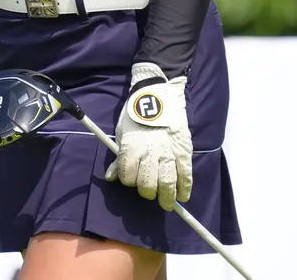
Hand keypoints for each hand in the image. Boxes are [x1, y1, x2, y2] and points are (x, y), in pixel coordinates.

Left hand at [104, 62, 192, 210]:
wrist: (157, 95)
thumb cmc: (134, 115)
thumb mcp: (121, 133)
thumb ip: (119, 158)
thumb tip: (111, 177)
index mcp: (132, 148)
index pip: (128, 177)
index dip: (128, 181)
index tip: (131, 179)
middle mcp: (150, 153)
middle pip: (147, 185)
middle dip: (146, 191)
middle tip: (148, 190)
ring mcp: (169, 153)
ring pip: (167, 184)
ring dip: (166, 197)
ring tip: (166, 202)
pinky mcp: (184, 151)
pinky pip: (186, 175)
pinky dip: (185, 188)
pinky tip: (183, 196)